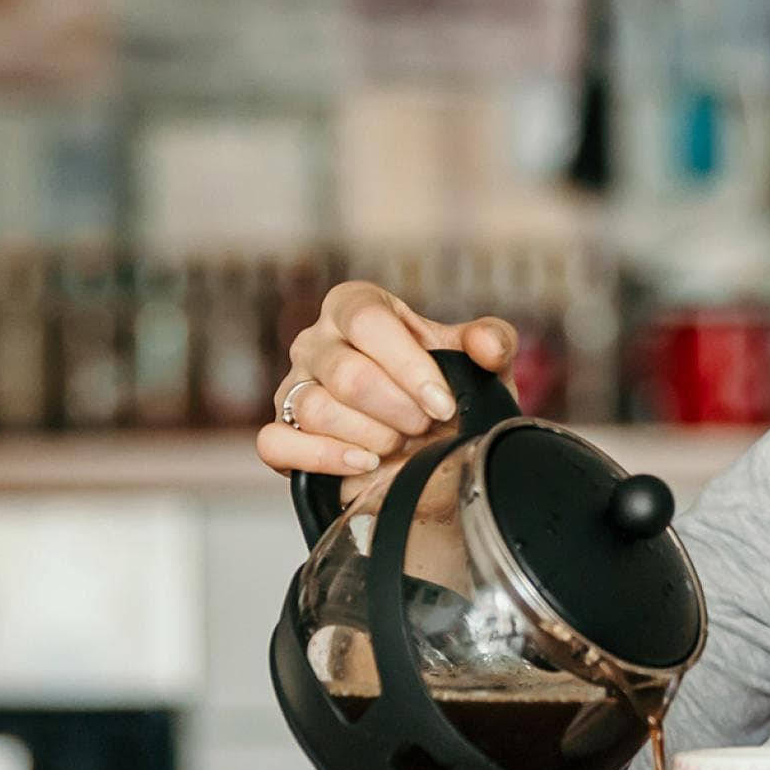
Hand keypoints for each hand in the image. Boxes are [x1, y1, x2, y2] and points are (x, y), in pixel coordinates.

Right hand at [256, 282, 516, 489]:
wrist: (429, 444)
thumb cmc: (446, 392)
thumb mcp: (481, 363)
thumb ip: (493, 342)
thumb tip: (485, 346)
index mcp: (356, 306)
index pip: (368, 321)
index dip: (409, 366)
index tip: (442, 404)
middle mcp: (317, 340)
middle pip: (346, 374)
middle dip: (397, 411)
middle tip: (424, 427)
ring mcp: (293, 385)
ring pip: (316, 410)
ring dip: (371, 437)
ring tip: (399, 444)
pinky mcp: (279, 430)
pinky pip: (276, 443)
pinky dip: (323, 458)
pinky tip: (364, 463)